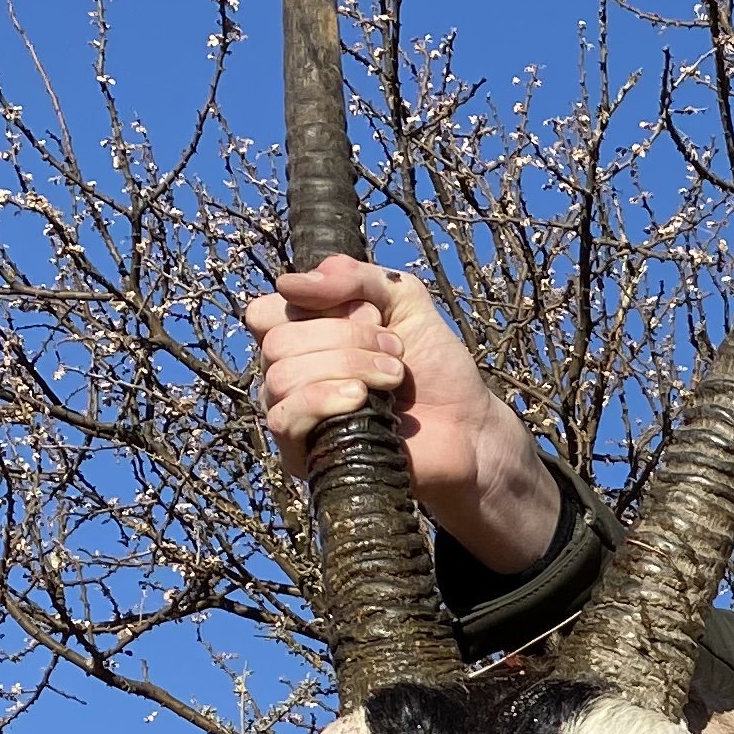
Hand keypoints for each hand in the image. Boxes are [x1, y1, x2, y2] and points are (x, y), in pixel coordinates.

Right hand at [244, 256, 556, 572]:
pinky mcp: (306, 456)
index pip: (264, 313)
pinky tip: (362, 400)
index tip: (371, 313)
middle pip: (278, 342)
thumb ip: (353, 277)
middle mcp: (288, 376)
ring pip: (283, 376)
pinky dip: (324, 400)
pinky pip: (285, 419)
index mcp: (301, 338)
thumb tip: (288, 283)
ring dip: (348, 367)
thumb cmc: (435, 366)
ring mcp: (294, 416)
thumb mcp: (403, 299)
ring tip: (393, 378)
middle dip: (345, 338)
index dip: (314, 305)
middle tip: (396, 352)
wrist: (469, 427)